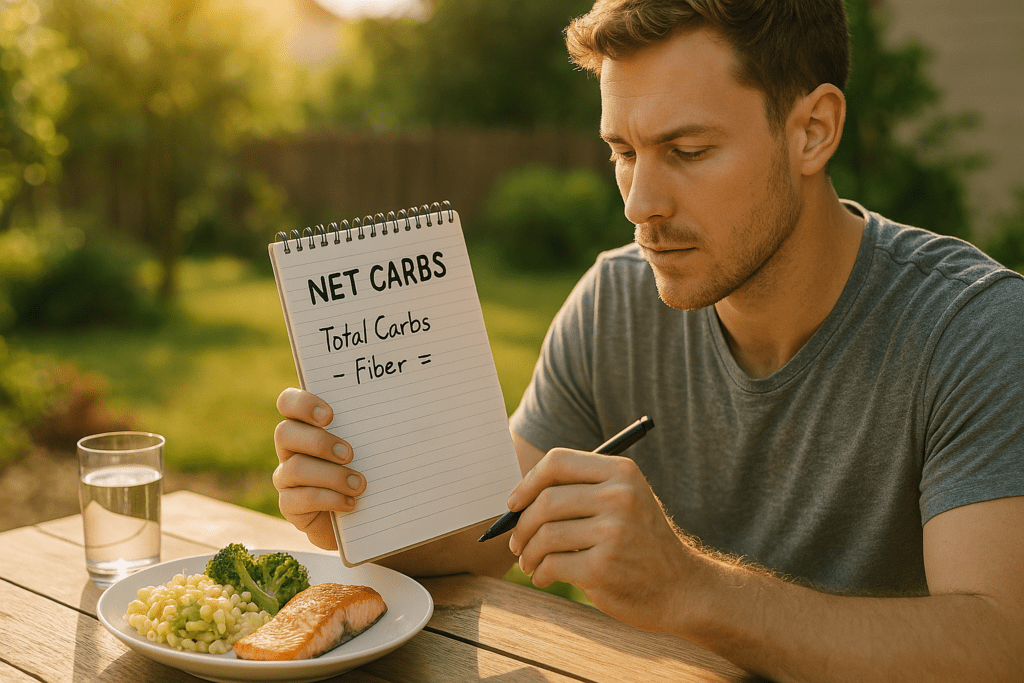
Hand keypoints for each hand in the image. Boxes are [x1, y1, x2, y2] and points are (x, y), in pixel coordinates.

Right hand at [273, 388, 365, 549]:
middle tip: (350, 453)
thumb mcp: (369, 447)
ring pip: (296, 467)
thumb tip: (406, 418)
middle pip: (285, 432)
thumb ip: (373, 429)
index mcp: (306, 425)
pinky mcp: (289, 504)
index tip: (330, 416)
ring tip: (359, 484)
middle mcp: (290, 447)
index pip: (289, 402)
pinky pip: (300, 499)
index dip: (303, 404)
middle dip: (319, 442)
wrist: (358, 515)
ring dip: (332, 475)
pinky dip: (330, 499)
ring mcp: (286, 476)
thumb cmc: (365, 468)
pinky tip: (350, 502)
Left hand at [508, 448, 696, 632]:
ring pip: (544, 535)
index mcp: (622, 472)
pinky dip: (540, 573)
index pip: (558, 461)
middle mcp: (619, 497)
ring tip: (529, 563)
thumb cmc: (642, 543)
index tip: (514, 503)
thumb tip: (520, 497)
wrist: (682, 588)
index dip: (528, 482)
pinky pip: (552, 564)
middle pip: (545, 500)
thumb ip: (582, 490)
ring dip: (528, 553)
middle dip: (521, 525)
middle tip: (516, 541)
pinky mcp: (604, 568)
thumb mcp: (625, 501)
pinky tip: (544, 578)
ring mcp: (613, 532)